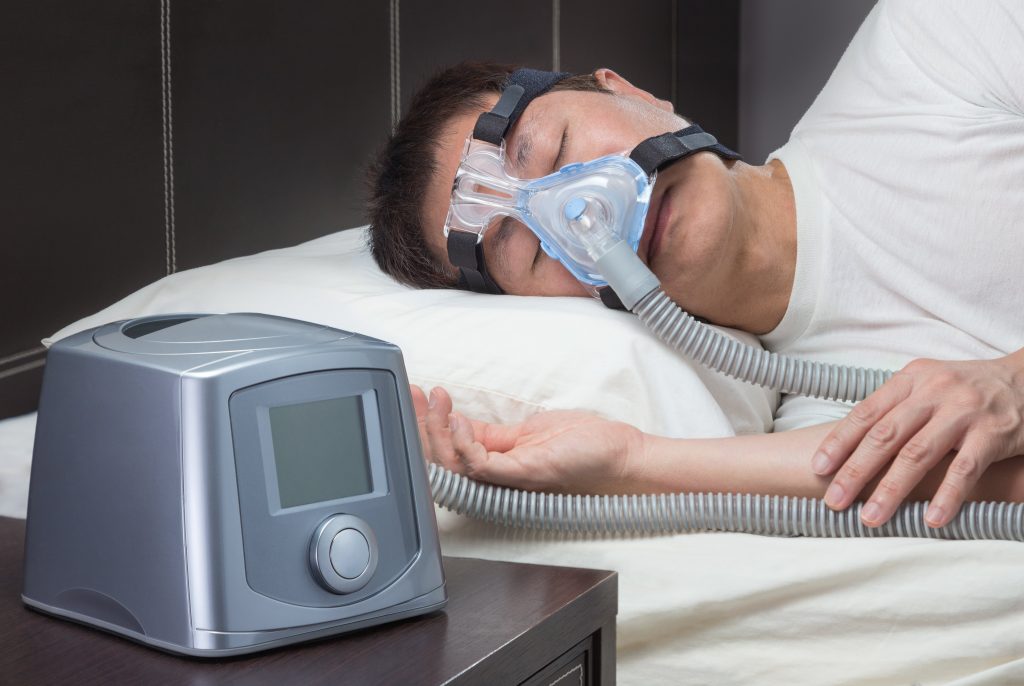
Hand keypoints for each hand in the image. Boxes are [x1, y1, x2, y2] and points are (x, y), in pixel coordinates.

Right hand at [410, 385, 646, 492]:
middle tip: (413, 394)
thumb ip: (493, 435)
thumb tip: (459, 422)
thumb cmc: (584, 446)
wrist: (622, 457)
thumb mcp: (528, 433)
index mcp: (497, 466)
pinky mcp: (524, 476)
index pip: (448, 449)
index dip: (426, 425)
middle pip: (442, 462)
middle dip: (421, 427)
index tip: (415, 395)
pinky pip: (481, 467)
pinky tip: (459, 420)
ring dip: (437, 431)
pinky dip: (464, 444)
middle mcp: (498, 478)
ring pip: (454, 466)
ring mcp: (509, 480)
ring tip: (436, 401)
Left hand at [811, 350, 1023, 527]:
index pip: (866, 413)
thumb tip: (848, 443)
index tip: (819, 468)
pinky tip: (931, 518)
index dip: (840, 442)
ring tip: (871, 518)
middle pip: (885, 436)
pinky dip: (947, 495)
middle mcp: (933, 393)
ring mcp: (963, 412)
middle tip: (834, 501)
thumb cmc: (967, 389)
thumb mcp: (927, 386)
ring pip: (919, 455)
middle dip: (855, 471)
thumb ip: (894, 408)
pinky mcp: (993, 434)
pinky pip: (965, 469)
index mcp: (910, 381)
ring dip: (891, 490)